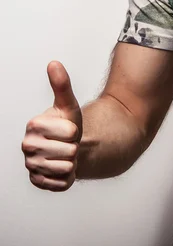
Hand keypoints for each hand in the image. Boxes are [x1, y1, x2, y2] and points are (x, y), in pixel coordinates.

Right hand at [22, 61, 82, 191]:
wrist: (67, 146)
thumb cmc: (67, 125)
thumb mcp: (68, 104)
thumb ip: (62, 84)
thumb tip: (54, 63)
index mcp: (33, 125)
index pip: (69, 132)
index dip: (74, 130)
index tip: (67, 128)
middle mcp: (27, 146)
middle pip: (69, 151)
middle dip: (73, 147)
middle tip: (66, 143)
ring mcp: (31, 166)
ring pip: (67, 166)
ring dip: (71, 161)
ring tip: (64, 154)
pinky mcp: (38, 182)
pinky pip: (62, 182)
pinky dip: (67, 176)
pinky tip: (61, 167)